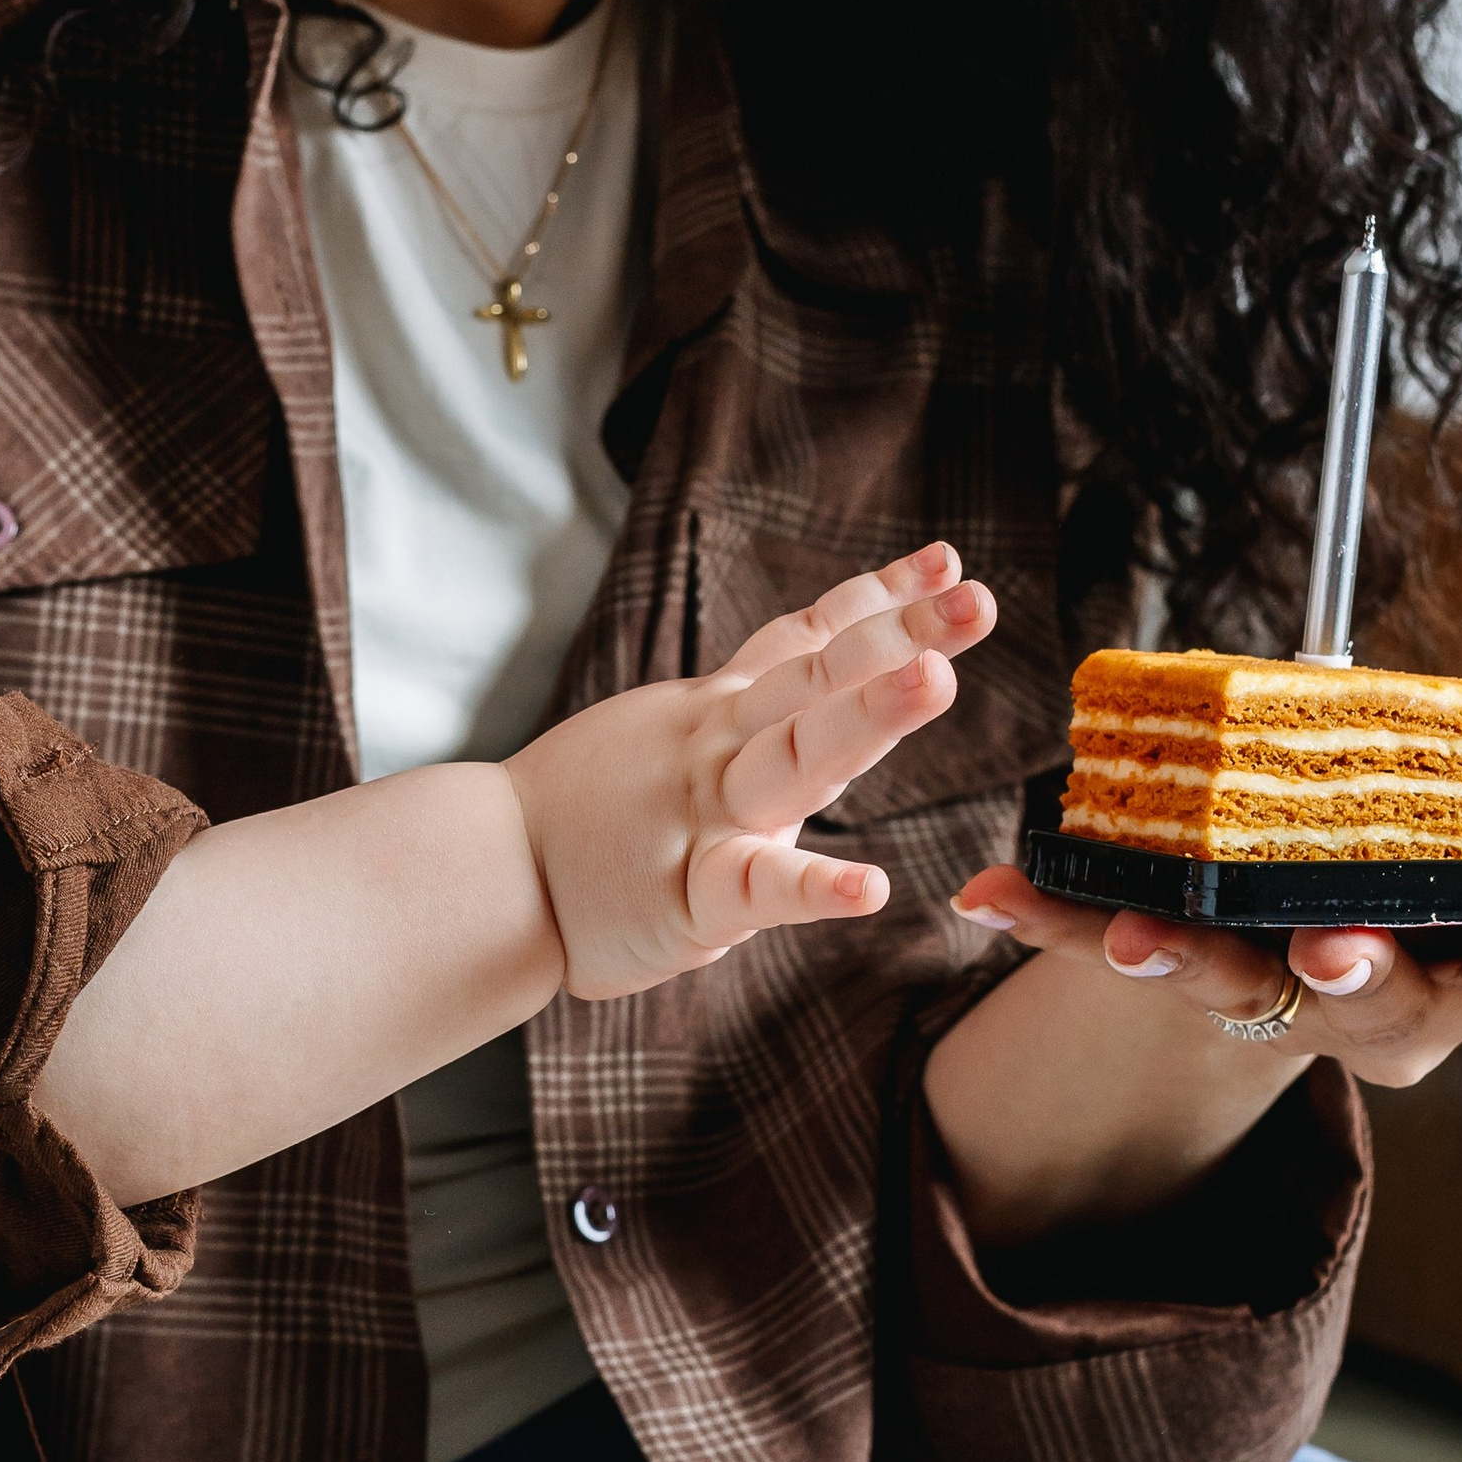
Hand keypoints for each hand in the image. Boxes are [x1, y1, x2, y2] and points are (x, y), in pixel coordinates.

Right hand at [509, 539, 995, 999]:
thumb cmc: (581, 812)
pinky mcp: (687, 897)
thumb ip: (747, 702)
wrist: (482, 874)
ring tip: (934, 680)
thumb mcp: (669, 733)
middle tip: (978, 602)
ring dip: (865, 717)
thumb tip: (819, 657)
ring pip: (794, 758)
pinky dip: (810, 886)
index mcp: (721, 714)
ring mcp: (703, 816)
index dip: (880, 600)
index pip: (808, 642)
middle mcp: (720, 748)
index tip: (948, 564)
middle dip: (903, 635)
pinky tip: (869, 886)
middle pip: (819, 679)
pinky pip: (753, 889)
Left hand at [955, 812, 1461, 1094]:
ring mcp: (1269, 992)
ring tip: (1136, 939)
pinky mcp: (1180, 963)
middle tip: (1332, 948)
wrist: (1321, 938)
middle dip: (1356, 970)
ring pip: (1231, 984)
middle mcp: (1365, 1000)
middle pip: (1369, 1000)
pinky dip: (1053, 919)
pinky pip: (1111, 939)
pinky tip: (991, 897)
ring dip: (1184, 958)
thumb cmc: (1432, 878)